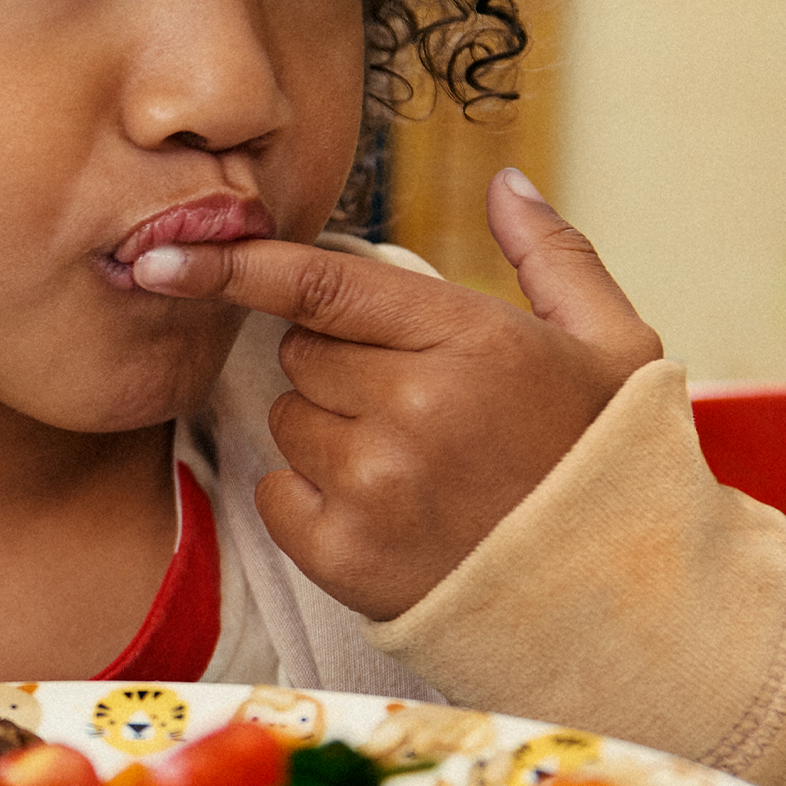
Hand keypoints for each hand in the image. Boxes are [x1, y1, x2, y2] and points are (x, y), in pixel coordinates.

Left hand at [133, 169, 661, 619]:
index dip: (236, 265)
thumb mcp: (614, 346)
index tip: (166, 255)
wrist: (619, 605)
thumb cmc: (608, 466)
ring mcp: (376, 484)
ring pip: (289, 420)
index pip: (321, 284)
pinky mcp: (346, 554)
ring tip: (412, 464)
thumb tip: (505, 180)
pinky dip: (310, 497)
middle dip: (341, 364)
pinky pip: (276, 492)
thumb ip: (552, 254)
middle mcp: (416, 407)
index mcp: (473, 340)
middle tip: (417, 403)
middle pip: (302, 352)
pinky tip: (382, 510)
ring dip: (329, 431)